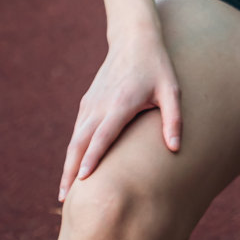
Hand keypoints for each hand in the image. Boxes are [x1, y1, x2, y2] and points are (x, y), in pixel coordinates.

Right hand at [59, 25, 181, 201]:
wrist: (133, 40)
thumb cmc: (157, 67)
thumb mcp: (172, 90)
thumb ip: (173, 120)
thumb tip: (174, 148)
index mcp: (121, 103)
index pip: (102, 135)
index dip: (92, 157)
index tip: (82, 179)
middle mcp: (100, 105)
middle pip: (79, 143)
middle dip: (70, 171)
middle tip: (64, 198)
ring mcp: (90, 104)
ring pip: (74, 139)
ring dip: (67, 164)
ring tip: (64, 191)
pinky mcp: (87, 102)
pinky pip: (77, 130)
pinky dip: (72, 150)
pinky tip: (72, 167)